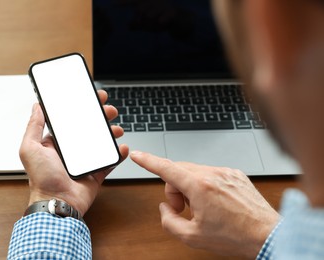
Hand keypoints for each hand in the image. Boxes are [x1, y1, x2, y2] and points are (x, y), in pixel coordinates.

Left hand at [19, 90, 128, 215]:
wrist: (57, 203)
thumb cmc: (41, 179)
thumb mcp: (30, 148)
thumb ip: (33, 127)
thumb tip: (36, 107)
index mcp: (57, 143)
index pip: (71, 121)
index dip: (82, 108)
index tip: (91, 98)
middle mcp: (71, 151)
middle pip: (90, 128)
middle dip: (101, 117)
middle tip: (109, 110)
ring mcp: (85, 161)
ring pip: (102, 142)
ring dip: (111, 133)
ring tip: (117, 129)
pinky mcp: (96, 172)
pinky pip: (110, 161)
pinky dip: (118, 154)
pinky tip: (121, 148)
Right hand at [130, 151, 279, 257]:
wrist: (268, 235)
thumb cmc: (235, 236)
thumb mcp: (192, 237)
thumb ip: (169, 221)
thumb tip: (165, 208)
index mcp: (199, 186)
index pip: (166, 168)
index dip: (148, 161)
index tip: (137, 155)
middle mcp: (212, 173)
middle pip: (178, 171)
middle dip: (174, 189)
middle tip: (181, 209)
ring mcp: (225, 172)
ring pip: (194, 172)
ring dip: (190, 188)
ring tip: (202, 208)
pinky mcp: (235, 174)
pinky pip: (211, 173)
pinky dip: (205, 185)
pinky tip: (215, 203)